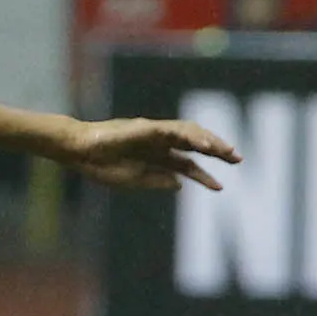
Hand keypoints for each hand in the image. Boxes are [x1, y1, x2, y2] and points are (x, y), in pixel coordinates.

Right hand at [60, 117, 239, 191]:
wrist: (79, 153)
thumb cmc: (101, 166)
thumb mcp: (134, 180)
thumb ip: (157, 181)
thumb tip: (180, 184)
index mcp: (156, 157)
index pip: (187, 164)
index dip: (204, 176)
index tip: (221, 187)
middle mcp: (159, 143)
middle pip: (194, 145)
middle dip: (217, 151)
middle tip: (237, 159)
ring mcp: (154, 133)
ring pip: (189, 133)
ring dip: (209, 140)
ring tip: (226, 151)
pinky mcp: (146, 128)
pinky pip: (173, 130)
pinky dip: (190, 135)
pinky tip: (204, 144)